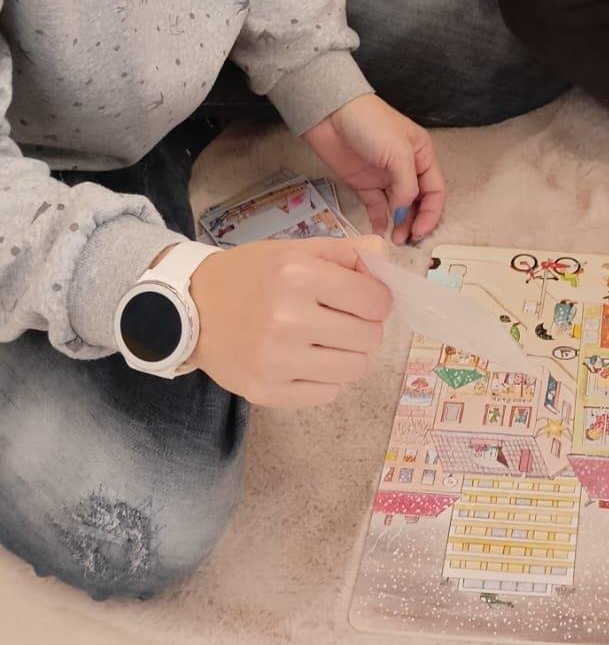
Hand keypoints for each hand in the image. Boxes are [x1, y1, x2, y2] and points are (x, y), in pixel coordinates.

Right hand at [189, 236, 391, 407]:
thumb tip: (385, 255)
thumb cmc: (248, 276)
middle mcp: (287, 319)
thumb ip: (344, 252)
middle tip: (340, 320)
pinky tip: (305, 361)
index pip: (375, 301)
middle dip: (364, 327)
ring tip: (324, 341)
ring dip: (348, 355)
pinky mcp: (266, 392)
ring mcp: (276, 361)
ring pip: (354, 369)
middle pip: (370, 337)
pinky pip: (328, 393)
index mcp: (297, 276)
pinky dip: (325, 379)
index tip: (362, 299)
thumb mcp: (292, 251)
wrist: (187, 310)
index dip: (376, 299)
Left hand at [303, 92, 445, 244]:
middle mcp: (407, 168)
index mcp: (422, 155)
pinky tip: (379, 232)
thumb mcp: (398, 152)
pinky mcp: (364, 184)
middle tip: (406, 241)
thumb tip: (405, 213)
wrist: (330, 114)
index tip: (420, 231)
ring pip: (398, 207)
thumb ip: (407, 185)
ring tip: (395, 240)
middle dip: (416, 221)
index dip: (431, 213)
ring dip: (399, 224)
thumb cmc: (370, 124)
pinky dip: (380, 220)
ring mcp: (385, 177)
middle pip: (419, 202)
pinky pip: (377, 207)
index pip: (435, 190)